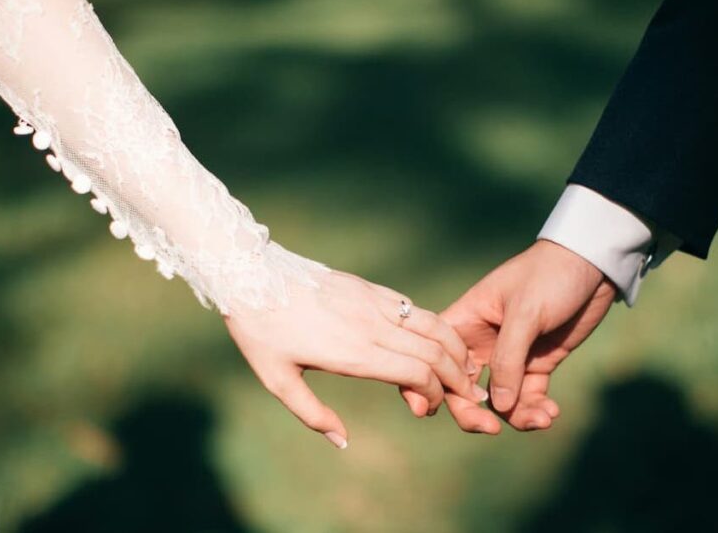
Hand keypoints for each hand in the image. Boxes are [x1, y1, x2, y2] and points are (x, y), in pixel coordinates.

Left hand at [224, 270, 487, 447]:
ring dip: (455, 349)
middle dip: (457, 377)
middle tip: (466, 396)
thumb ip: (312, 414)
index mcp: (353, 352)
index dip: (433, 394)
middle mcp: (371, 325)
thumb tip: (343, 442)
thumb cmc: (261, 332)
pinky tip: (438, 341)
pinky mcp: (369, 288)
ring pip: (433, 324)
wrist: (251, 275)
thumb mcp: (277, 380)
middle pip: (435, 351)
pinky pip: (413, 308)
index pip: (416, 372)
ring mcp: (373, 302)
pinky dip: (435, 326)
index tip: (426, 409)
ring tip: (465, 368)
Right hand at [441, 240, 616, 433]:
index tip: (436, 410)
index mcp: (465, 321)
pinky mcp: (537, 363)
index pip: (436, 358)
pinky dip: (536, 409)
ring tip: (542, 418)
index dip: (431, 385)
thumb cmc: (550, 275)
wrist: (593, 264)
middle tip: (492, 430)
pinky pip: (528, 397)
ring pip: (499, 400)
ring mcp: (510, 356)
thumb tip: (497, 407)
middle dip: (474, 413)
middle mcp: (481, 342)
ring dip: (516, 416)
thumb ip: (508, 359)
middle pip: (463, 389)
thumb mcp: (525, 312)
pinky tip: (551, 412)